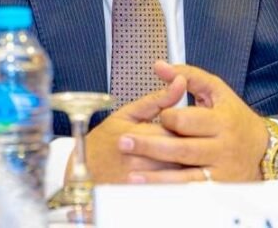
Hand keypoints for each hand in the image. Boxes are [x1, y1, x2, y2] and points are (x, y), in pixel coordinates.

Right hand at [70, 74, 186, 183]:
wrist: (82, 173)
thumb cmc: (103, 142)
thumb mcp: (128, 114)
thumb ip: (158, 99)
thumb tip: (179, 82)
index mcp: (135, 136)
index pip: (175, 129)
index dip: (188, 125)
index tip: (191, 123)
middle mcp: (137, 161)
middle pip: (179, 152)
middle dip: (190, 144)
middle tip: (195, 139)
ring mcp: (139, 182)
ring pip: (177, 172)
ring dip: (187, 163)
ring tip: (188, 156)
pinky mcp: (141, 196)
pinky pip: (169, 189)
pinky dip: (177, 181)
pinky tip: (178, 173)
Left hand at [118, 61, 269, 182]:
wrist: (262, 149)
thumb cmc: (234, 116)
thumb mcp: (216, 90)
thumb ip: (188, 75)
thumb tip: (159, 66)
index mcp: (221, 120)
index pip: (186, 120)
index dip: (167, 118)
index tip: (160, 117)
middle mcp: (222, 147)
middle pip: (181, 149)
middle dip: (150, 146)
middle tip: (124, 142)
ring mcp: (220, 170)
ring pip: (184, 175)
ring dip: (155, 176)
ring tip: (131, 173)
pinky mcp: (217, 188)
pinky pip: (190, 190)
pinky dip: (170, 190)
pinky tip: (151, 188)